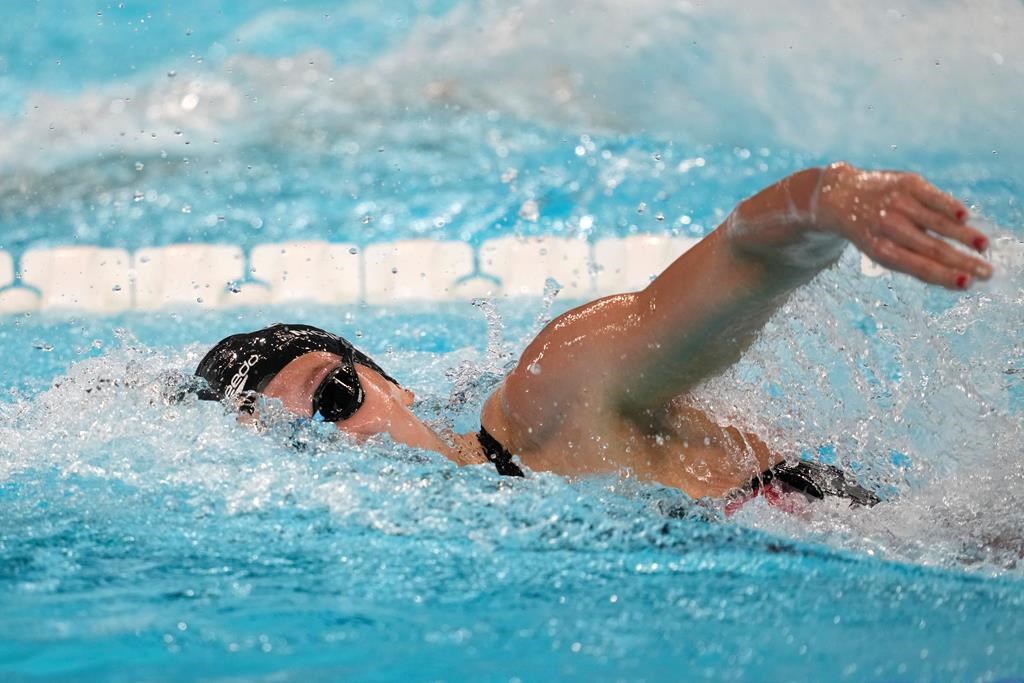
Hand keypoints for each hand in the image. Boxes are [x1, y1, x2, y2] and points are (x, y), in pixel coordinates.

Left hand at [816, 162, 992, 289]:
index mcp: (881, 249)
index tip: (968, 283)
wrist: (841, 196)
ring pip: (937, 223)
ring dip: (964, 235)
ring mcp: (897, 203)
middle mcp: (888, 227)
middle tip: (987, 271)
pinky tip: (965, 217)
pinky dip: (949, 207)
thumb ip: (914, 261)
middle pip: (933, 248)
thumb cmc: (872, 231)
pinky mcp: (906, 183)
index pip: (919, 267)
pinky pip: (933, 196)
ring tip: (984, 246)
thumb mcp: (882, 250)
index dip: (944, 276)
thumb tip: (957, 277)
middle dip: (963, 261)